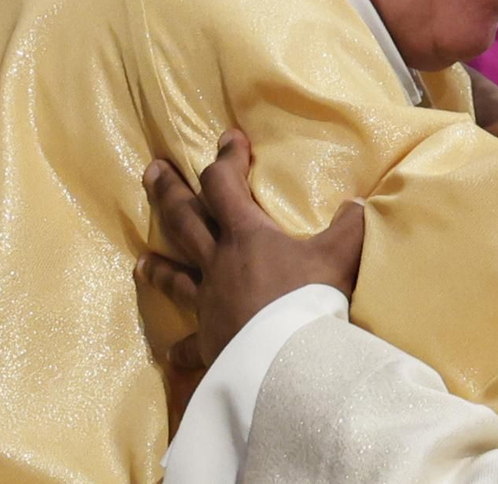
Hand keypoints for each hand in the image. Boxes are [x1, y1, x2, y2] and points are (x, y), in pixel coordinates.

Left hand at [135, 131, 365, 369]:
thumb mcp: (340, 255)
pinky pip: (191, 345)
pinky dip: (182, 348)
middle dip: (169, 191)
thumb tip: (358, 202)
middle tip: (152, 170)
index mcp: (246, 235)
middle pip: (184, 220)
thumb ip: (350, 225)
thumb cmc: (309, 299)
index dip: (226, 158)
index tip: (229, 138)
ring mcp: (209, 302)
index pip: (224, 184)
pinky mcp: (210, 341)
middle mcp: (218, 262)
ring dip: (159, 269)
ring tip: (140, 262)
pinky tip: (172, 354)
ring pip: (176, 279)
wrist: (286, 358)